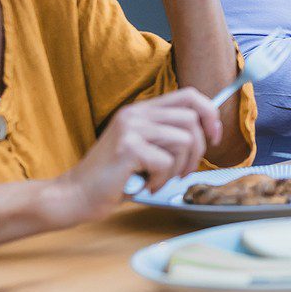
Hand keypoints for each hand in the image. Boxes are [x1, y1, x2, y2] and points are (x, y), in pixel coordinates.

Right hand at [50, 90, 222, 222]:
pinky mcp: (128, 148)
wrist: (75, 195)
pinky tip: (145, 186)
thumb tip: (208, 131)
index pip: (189, 95)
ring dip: (178, 168)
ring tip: (160, 180)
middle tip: (183, 171)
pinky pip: (166, 163)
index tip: (215, 136)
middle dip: (197, 150)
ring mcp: (131, 129)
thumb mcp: (144, 148)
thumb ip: (167, 135)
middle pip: (191, 119)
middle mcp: (136, 113)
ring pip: (183, 141)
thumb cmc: (114, 177)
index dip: (210, 114)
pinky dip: (161, 180)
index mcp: (141, 110)